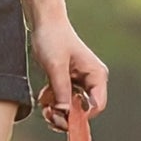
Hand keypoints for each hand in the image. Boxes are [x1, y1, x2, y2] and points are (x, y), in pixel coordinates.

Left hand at [30, 17, 107, 131]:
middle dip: (65, 116)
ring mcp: (80, 82)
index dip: (81, 116)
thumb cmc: (53, 39)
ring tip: (44, 106)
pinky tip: (43, 96)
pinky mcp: (68, 83)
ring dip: (57, 110)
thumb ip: (61, 90)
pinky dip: (52, 102)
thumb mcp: (56, 66)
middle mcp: (92, 81)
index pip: (97, 106)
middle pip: (84, 110)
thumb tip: (64, 113)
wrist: (44, 23)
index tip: (63, 117)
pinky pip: (63, 101)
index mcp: (96, 75)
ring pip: (71, 108)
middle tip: (49, 114)